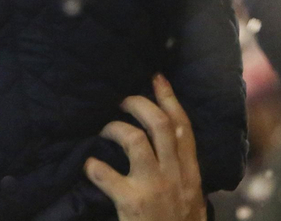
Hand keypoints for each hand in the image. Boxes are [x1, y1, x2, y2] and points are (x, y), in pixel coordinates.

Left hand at [86, 74, 205, 220]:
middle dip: (139, 103)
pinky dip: (93, 165)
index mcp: (191, 175)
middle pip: (159, 124)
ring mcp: (154, 188)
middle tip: (122, 99)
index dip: (169, 98)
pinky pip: (105, 173)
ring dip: (115, 128)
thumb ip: (182, 174)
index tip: (156, 77)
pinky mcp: (131, 202)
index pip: (183, 127)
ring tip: (104, 129)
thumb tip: (166, 148)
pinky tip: (88, 164)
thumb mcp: (192, 200)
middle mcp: (175, 176)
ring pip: (134, 140)